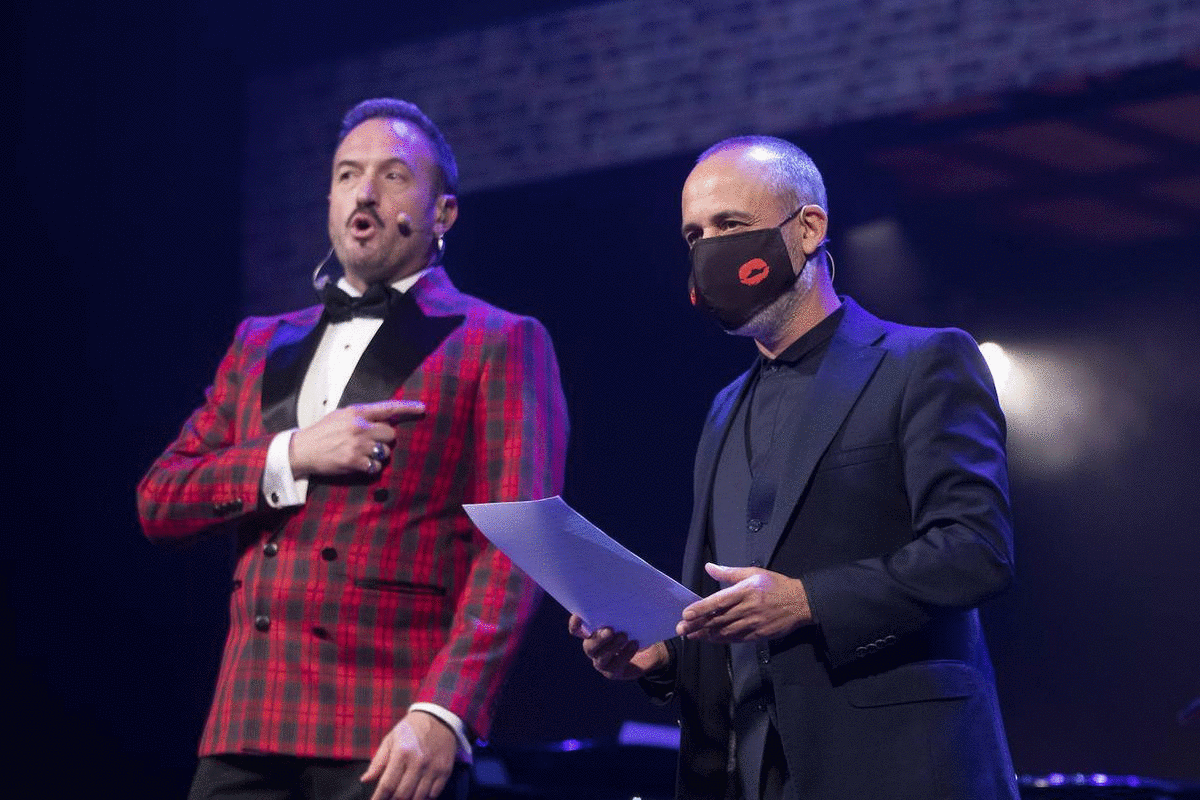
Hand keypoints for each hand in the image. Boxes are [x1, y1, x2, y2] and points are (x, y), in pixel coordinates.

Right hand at [289, 400, 424, 477]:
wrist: (302, 450)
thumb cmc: (322, 432)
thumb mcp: (341, 415)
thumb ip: (363, 415)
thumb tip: (385, 417)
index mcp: (357, 412)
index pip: (388, 408)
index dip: (408, 408)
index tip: (422, 408)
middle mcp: (360, 427)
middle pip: (391, 434)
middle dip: (385, 440)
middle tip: (371, 443)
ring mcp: (358, 445)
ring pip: (385, 452)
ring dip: (378, 455)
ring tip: (362, 454)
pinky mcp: (354, 462)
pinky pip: (376, 467)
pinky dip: (371, 468)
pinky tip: (359, 464)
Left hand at [361, 710, 456, 799]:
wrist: (439, 718)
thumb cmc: (411, 729)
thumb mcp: (391, 739)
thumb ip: (378, 761)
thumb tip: (365, 780)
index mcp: (402, 752)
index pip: (387, 784)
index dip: (378, 798)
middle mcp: (419, 761)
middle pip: (402, 795)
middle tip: (389, 799)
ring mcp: (433, 767)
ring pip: (418, 797)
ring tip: (402, 797)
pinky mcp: (445, 770)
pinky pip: (434, 794)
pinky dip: (424, 798)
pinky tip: (418, 794)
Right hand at [569, 614, 668, 679]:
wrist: (649, 651)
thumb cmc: (637, 628)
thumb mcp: (630, 618)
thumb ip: (622, 611)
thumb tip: (625, 593)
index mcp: (593, 633)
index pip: (577, 630)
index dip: (575, 625)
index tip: (578, 616)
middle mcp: (594, 649)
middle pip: (588, 647)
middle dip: (598, 639)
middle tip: (609, 630)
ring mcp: (602, 662)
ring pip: (600, 658)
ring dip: (612, 647)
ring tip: (624, 636)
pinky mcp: (613, 672)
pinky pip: (616, 666)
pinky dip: (625, 654)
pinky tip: (634, 644)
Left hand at [676, 563, 813, 641]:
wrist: (800, 602)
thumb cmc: (775, 585)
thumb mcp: (753, 573)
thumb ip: (729, 573)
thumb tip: (709, 567)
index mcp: (745, 591)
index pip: (718, 601)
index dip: (701, 609)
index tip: (686, 614)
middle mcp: (747, 608)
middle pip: (718, 619)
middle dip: (697, 625)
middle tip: (680, 630)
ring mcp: (753, 623)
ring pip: (725, 631)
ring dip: (706, 634)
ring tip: (691, 636)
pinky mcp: (758, 634)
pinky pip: (736, 639)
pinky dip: (721, 640)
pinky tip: (710, 639)